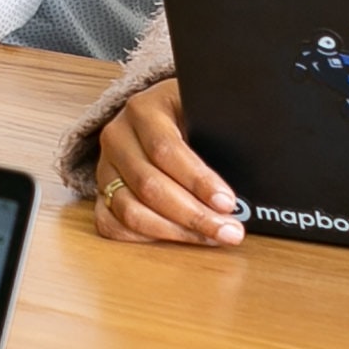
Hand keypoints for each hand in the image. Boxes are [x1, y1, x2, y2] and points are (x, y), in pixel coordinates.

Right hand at [90, 79, 240, 245]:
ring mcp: (105, 168)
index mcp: (143, 109)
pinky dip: (144, 239)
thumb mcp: (204, 108)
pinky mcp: (101, 193)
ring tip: (210, 238)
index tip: (228, 202)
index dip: (198, 181)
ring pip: (131, 211)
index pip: (166, 150)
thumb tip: (247, 176)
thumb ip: (218, 133)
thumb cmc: (188, 112)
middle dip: (194, 215)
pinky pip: (112, 224)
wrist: (157, 111)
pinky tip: (176, 239)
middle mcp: (117, 137)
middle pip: (150, 186)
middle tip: (229, 230)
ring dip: (175, 232)